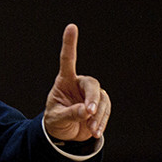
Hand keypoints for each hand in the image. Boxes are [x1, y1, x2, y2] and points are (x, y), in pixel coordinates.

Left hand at [43, 24, 110, 141]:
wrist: (64, 134)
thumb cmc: (55, 121)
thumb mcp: (56, 119)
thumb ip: (70, 113)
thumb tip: (86, 111)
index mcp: (64, 81)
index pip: (68, 59)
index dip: (70, 43)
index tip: (72, 27)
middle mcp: (79, 84)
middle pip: (92, 84)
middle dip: (93, 99)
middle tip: (89, 112)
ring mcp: (91, 95)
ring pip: (102, 99)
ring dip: (98, 115)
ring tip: (91, 129)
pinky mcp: (101, 105)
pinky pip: (106, 110)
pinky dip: (102, 121)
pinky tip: (95, 131)